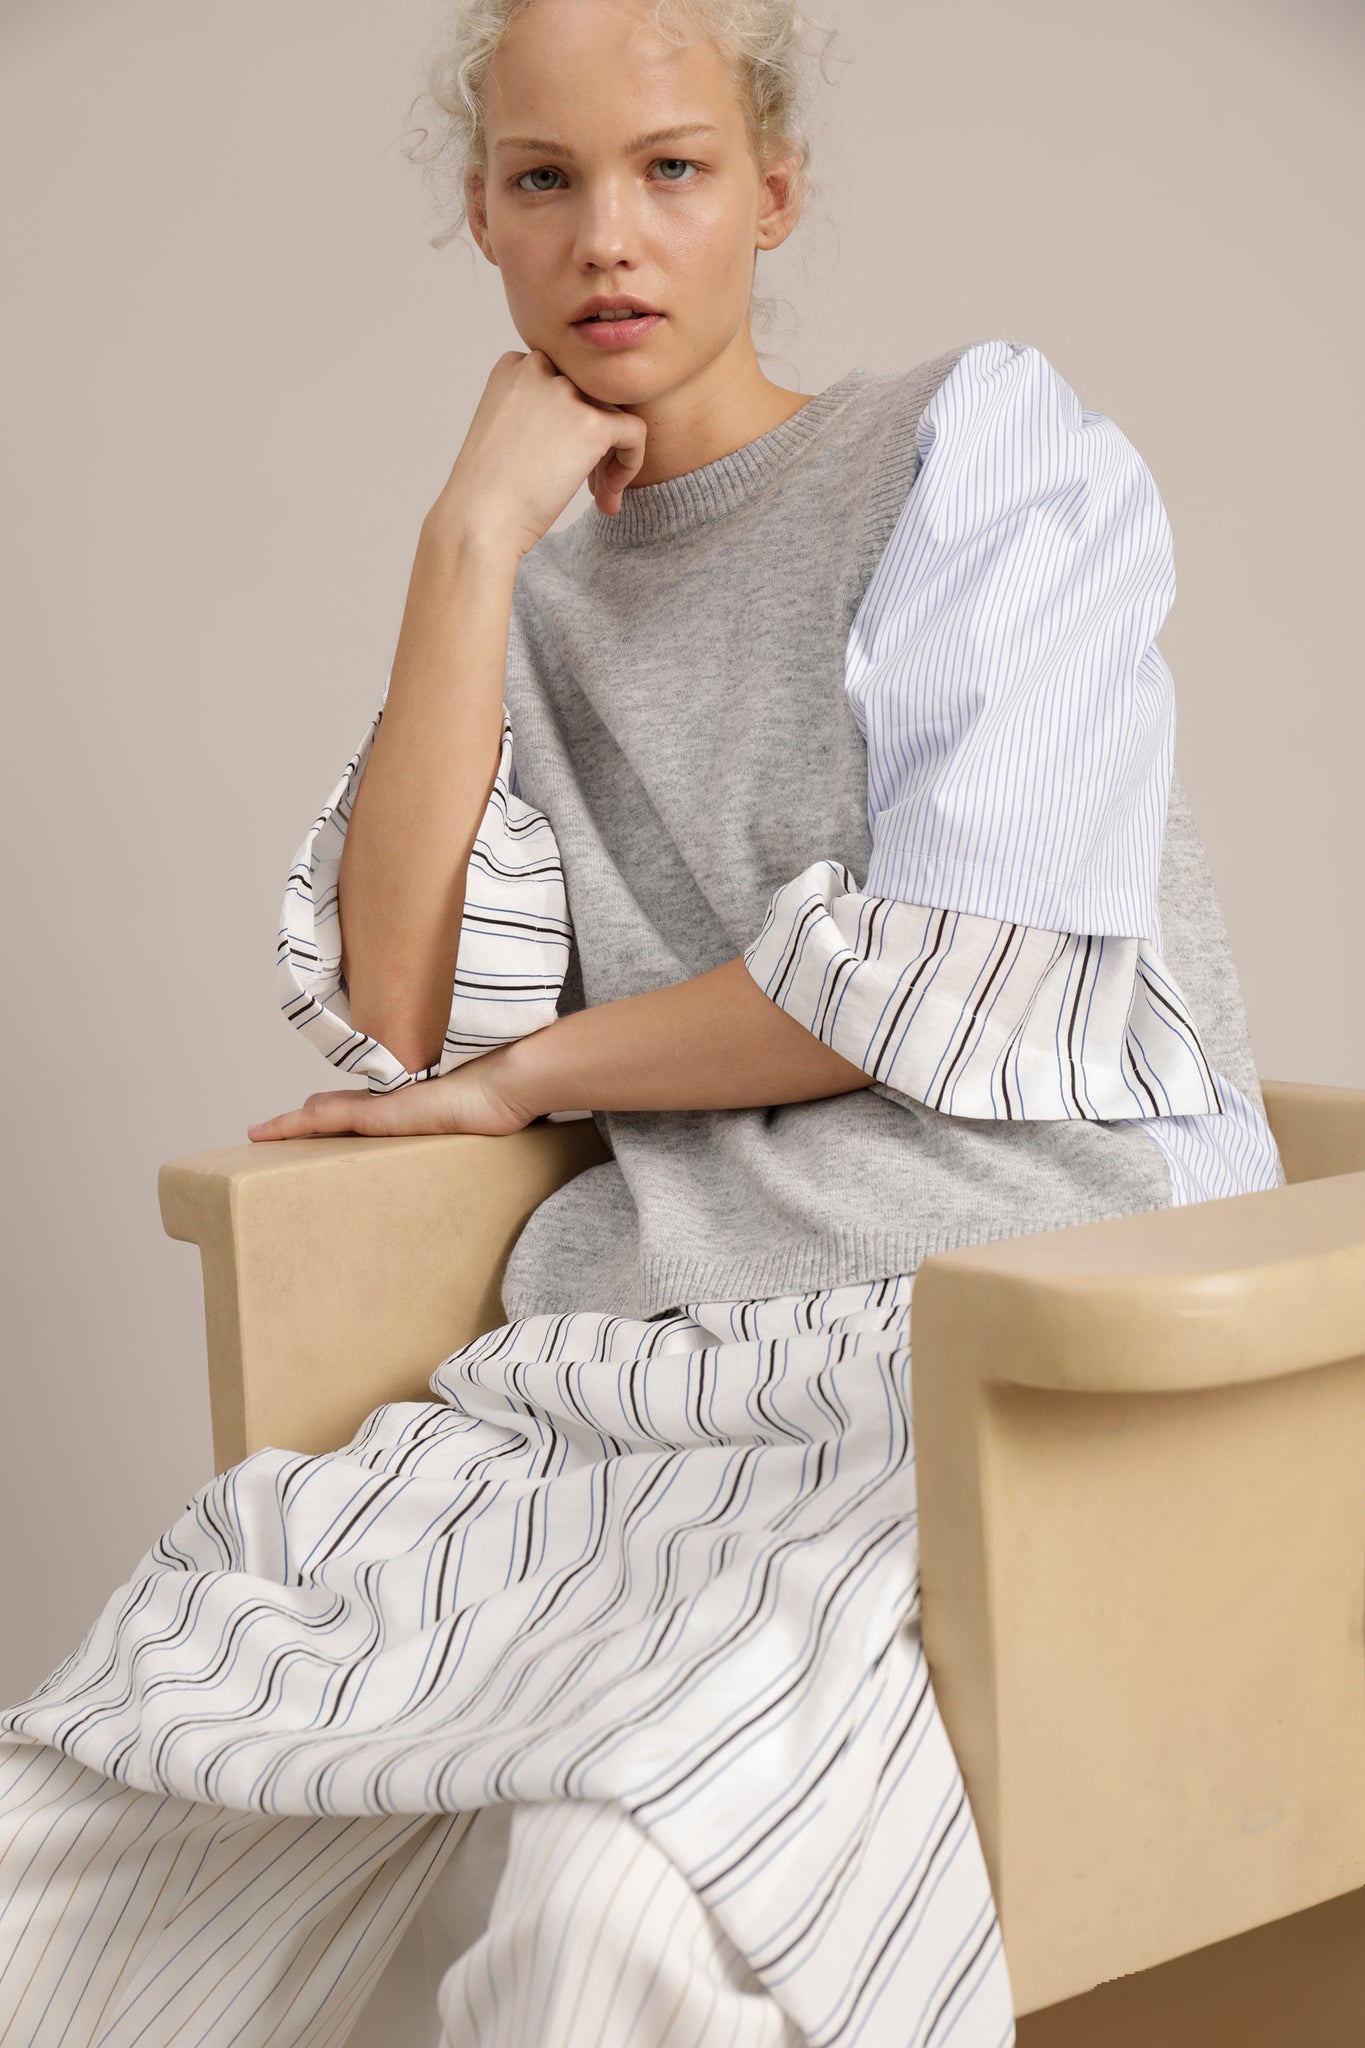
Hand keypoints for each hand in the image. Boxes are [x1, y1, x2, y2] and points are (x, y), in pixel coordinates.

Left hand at [245, 1047, 536, 1143]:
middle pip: (335, 1107)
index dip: (333, 1111)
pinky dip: (296, 1125)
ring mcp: (383, 1104)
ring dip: (291, 1125)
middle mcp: (390, 1100)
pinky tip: (270, 1132)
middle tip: (274, 1131)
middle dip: (306, 1118)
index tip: (311, 1115)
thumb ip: (467, 1117)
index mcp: (410, 1104)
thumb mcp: (478, 1118)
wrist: (508, 1084)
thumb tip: (486, 1125)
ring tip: (260, 1134)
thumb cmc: (504, 1102)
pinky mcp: (380, 1112)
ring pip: (323, 1114)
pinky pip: (328, 1119)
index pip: (360, 1107)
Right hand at [426, 349, 647, 557]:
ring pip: (614, 413)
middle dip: (594, 439)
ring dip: (611, 456)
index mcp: (512, 367)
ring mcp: (564, 393)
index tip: (562, 460)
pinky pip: (635, 432)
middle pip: (591, 395)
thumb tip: (580, 422)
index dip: (571, 420)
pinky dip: (631, 463)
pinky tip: (609, 495)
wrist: (478, 519)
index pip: (564, 380)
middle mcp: (537, 368)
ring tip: (599, 495)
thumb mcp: (503, 433)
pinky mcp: (591, 424)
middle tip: (588, 483)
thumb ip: (535, 412)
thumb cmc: (486, 491)